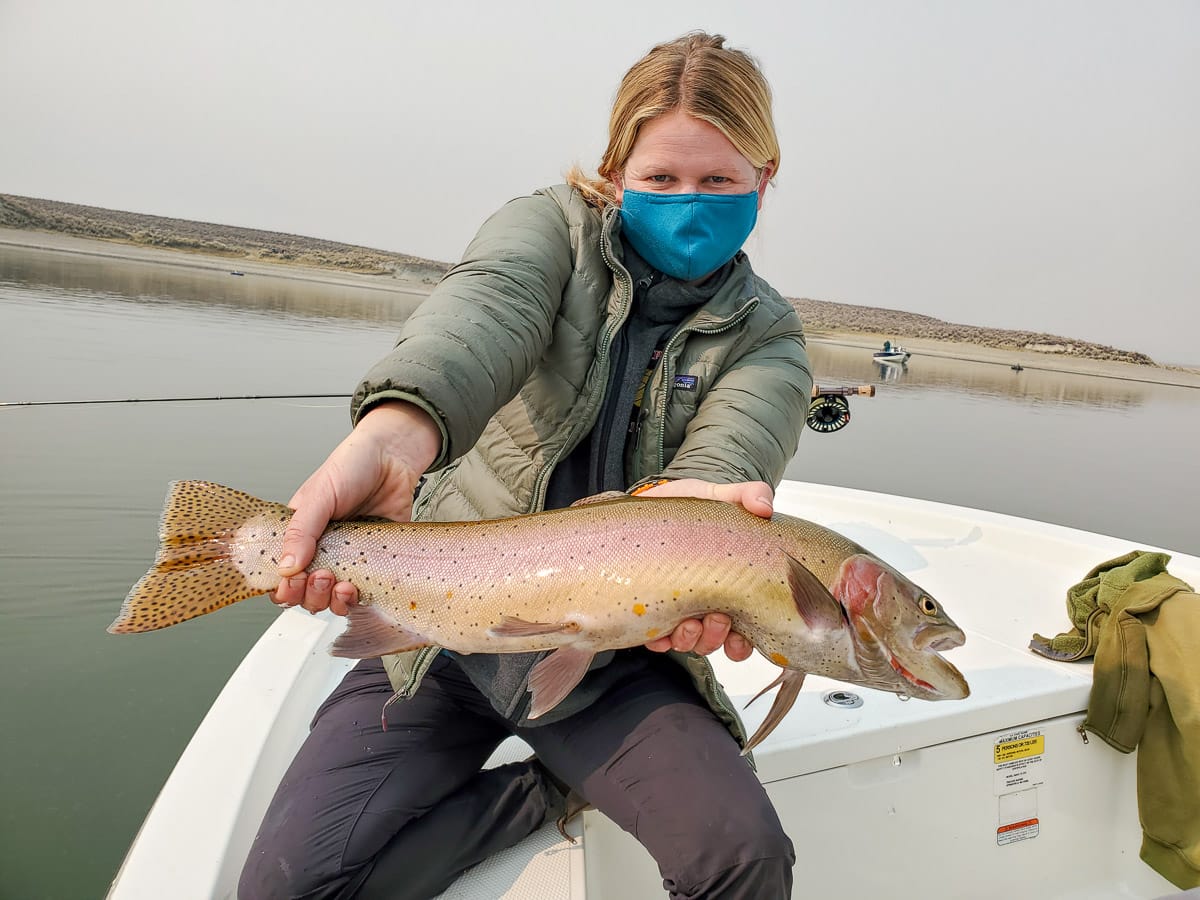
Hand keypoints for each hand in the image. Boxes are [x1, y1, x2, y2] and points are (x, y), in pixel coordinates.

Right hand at [271, 401, 440, 615]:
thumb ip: (302, 531)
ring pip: (331, 600)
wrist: (395, 458)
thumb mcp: (320, 495)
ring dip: (331, 602)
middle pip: (305, 594)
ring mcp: (348, 559)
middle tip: (322, 576)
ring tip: (341, 585)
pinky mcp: (375, 563)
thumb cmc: (353, 466)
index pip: (280, 575)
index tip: (293, 582)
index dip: (283, 587)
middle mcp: (322, 551)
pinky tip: (357, 588)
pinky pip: (362, 593)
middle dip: (309, 594)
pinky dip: (356, 599)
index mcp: (299, 534)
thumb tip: (286, 568)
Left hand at [638, 478, 771, 660]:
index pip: (745, 631)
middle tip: (717, 616)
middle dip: (718, 636)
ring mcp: (676, 608)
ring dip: (691, 639)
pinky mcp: (647, 609)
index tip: (745, 636)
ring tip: (689, 622)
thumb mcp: (719, 498)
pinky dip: (659, 640)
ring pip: (689, 643)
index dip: (746, 642)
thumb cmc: (685, 510)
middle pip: (716, 641)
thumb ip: (748, 496)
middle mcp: (703, 604)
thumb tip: (764, 506)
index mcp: (727, 588)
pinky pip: (654, 638)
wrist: (648, 504)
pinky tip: (659, 630)